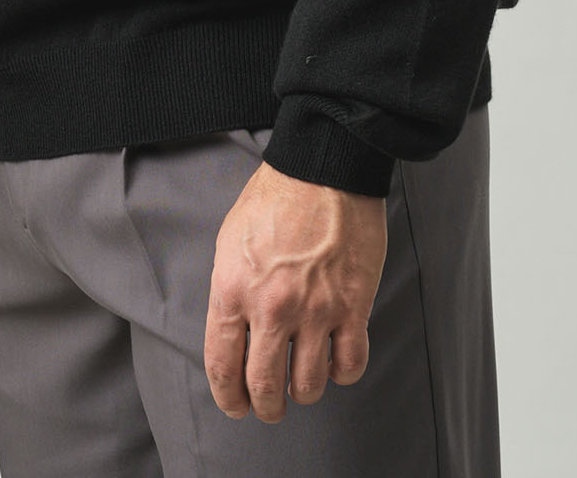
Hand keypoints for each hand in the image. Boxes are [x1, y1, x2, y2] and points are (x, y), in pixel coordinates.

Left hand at [204, 159, 386, 422]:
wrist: (322, 168)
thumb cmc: (274, 200)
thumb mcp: (230, 243)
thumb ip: (230, 293)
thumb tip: (235, 336)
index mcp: (233, 290)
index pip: (223, 366)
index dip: (229, 397)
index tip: (236, 405)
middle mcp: (272, 308)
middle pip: (266, 387)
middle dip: (266, 406)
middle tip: (270, 406)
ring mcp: (315, 310)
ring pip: (309, 386)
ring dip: (304, 392)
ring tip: (303, 384)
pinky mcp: (353, 306)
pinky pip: (350, 365)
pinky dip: (342, 374)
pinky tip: (336, 363)